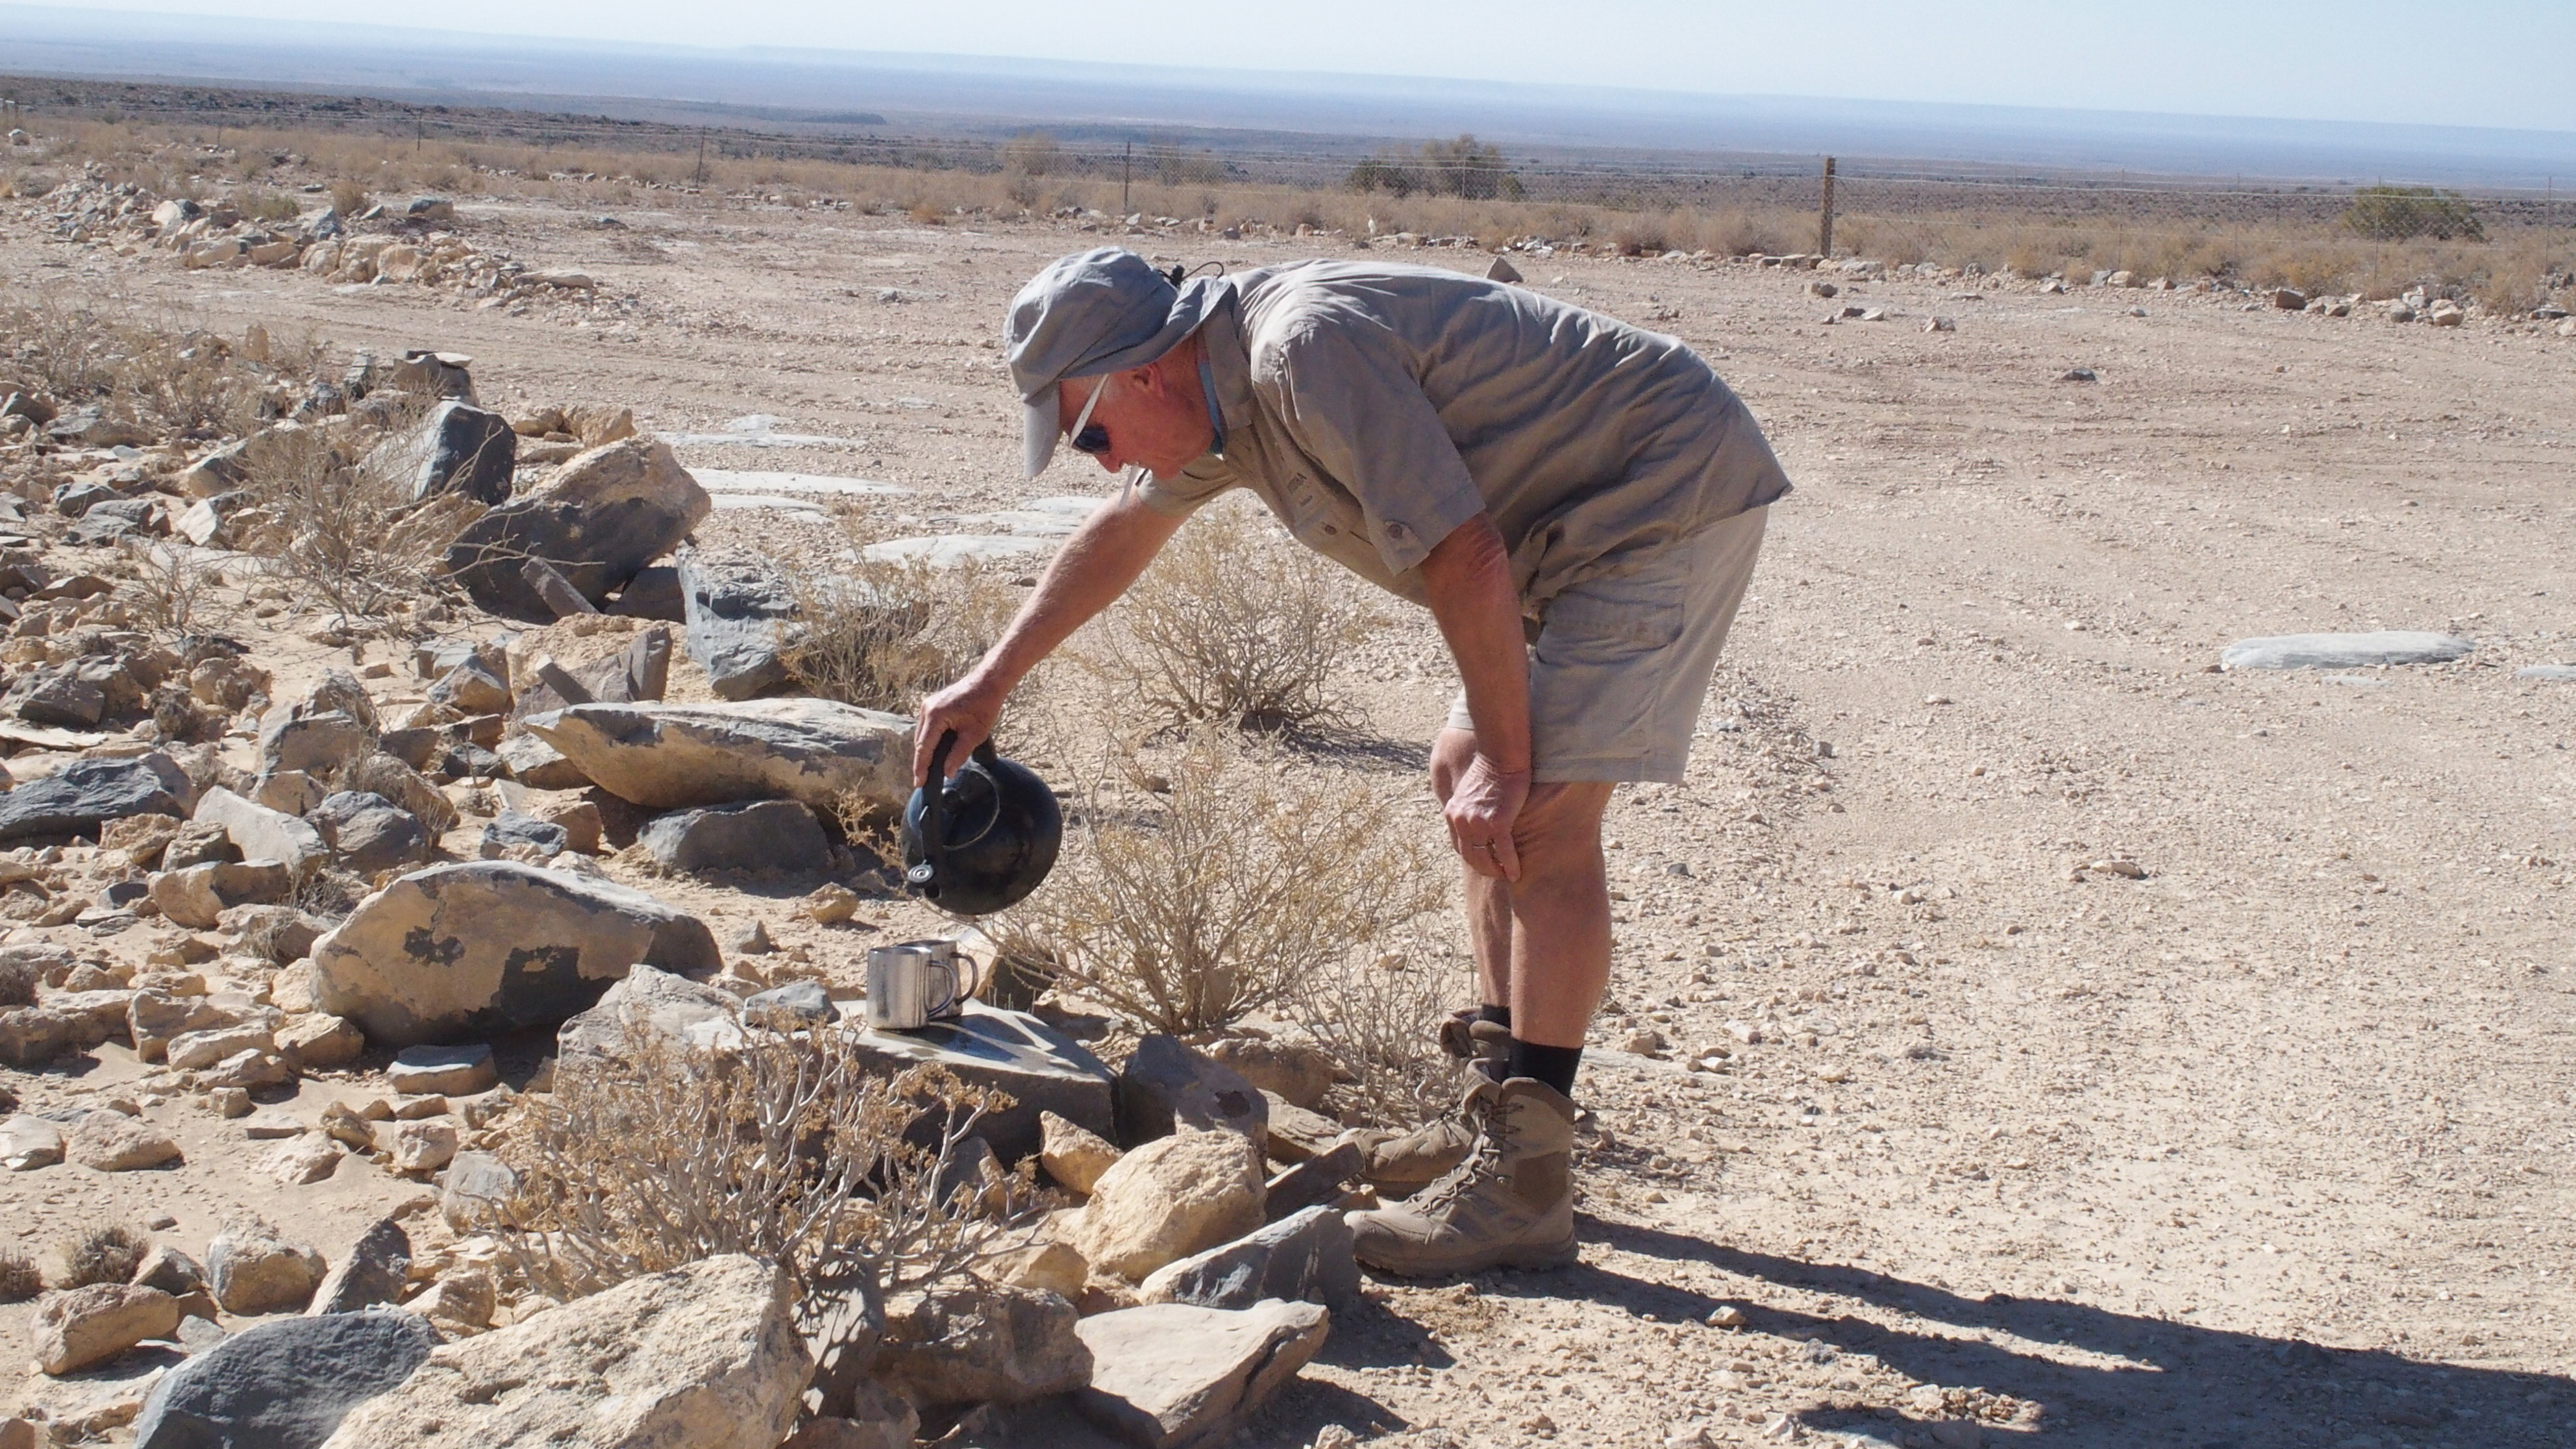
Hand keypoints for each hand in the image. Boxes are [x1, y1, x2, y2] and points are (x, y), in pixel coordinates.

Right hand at [913, 672, 1008, 784]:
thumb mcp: (974, 735)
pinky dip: (929, 740)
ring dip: (925, 751)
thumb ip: (958, 755)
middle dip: (921, 762)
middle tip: (922, 781)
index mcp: (935, 716)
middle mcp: (927, 709)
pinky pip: (927, 727)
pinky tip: (934, 751)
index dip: (921, 768)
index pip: (924, 748)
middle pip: (919, 742)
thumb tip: (947, 772)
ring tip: (927, 770)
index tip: (918, 783)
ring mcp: (928, 705)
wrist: (988, 682)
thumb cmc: (984, 706)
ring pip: (922, 735)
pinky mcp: (932, 705)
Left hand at [1444, 752, 1531, 880]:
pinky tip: (1516, 873)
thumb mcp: (1469, 791)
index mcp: (1452, 813)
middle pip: (1470, 855)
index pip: (1459, 845)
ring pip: (1484, 858)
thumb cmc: (1491, 769)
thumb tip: (1477, 818)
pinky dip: (1510, 865)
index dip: (1472, 856)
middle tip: (1496, 874)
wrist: (1500, 755)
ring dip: (1495, 871)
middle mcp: (1461, 821)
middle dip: (1483, 868)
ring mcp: (1478, 823)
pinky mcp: (1497, 823)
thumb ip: (1469, 807)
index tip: (1483, 862)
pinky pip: (1503, 852)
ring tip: (1506, 876)